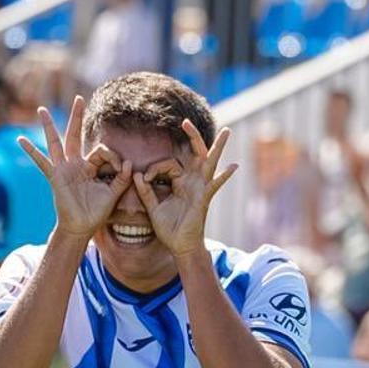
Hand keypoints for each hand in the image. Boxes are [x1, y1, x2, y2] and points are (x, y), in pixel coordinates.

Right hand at [18, 96, 132, 239]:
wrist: (82, 227)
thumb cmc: (96, 212)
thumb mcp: (113, 194)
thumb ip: (122, 179)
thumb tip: (132, 164)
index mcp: (90, 166)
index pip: (100, 150)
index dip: (113, 157)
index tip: (122, 169)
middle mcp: (75, 164)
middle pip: (75, 135)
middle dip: (77, 117)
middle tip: (79, 98)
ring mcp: (63, 169)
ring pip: (56, 142)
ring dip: (49, 126)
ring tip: (42, 110)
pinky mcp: (55, 177)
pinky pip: (42, 162)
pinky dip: (31, 151)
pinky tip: (21, 140)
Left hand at [132, 120, 237, 257]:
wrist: (179, 246)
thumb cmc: (169, 229)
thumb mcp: (153, 208)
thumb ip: (145, 191)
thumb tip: (135, 174)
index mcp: (180, 182)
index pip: (169, 164)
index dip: (154, 168)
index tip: (144, 179)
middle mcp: (192, 181)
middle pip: (195, 154)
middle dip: (192, 136)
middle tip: (186, 120)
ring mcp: (200, 188)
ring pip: (209, 163)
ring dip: (217, 147)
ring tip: (227, 132)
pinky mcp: (203, 199)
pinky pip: (214, 185)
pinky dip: (224, 176)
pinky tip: (233, 167)